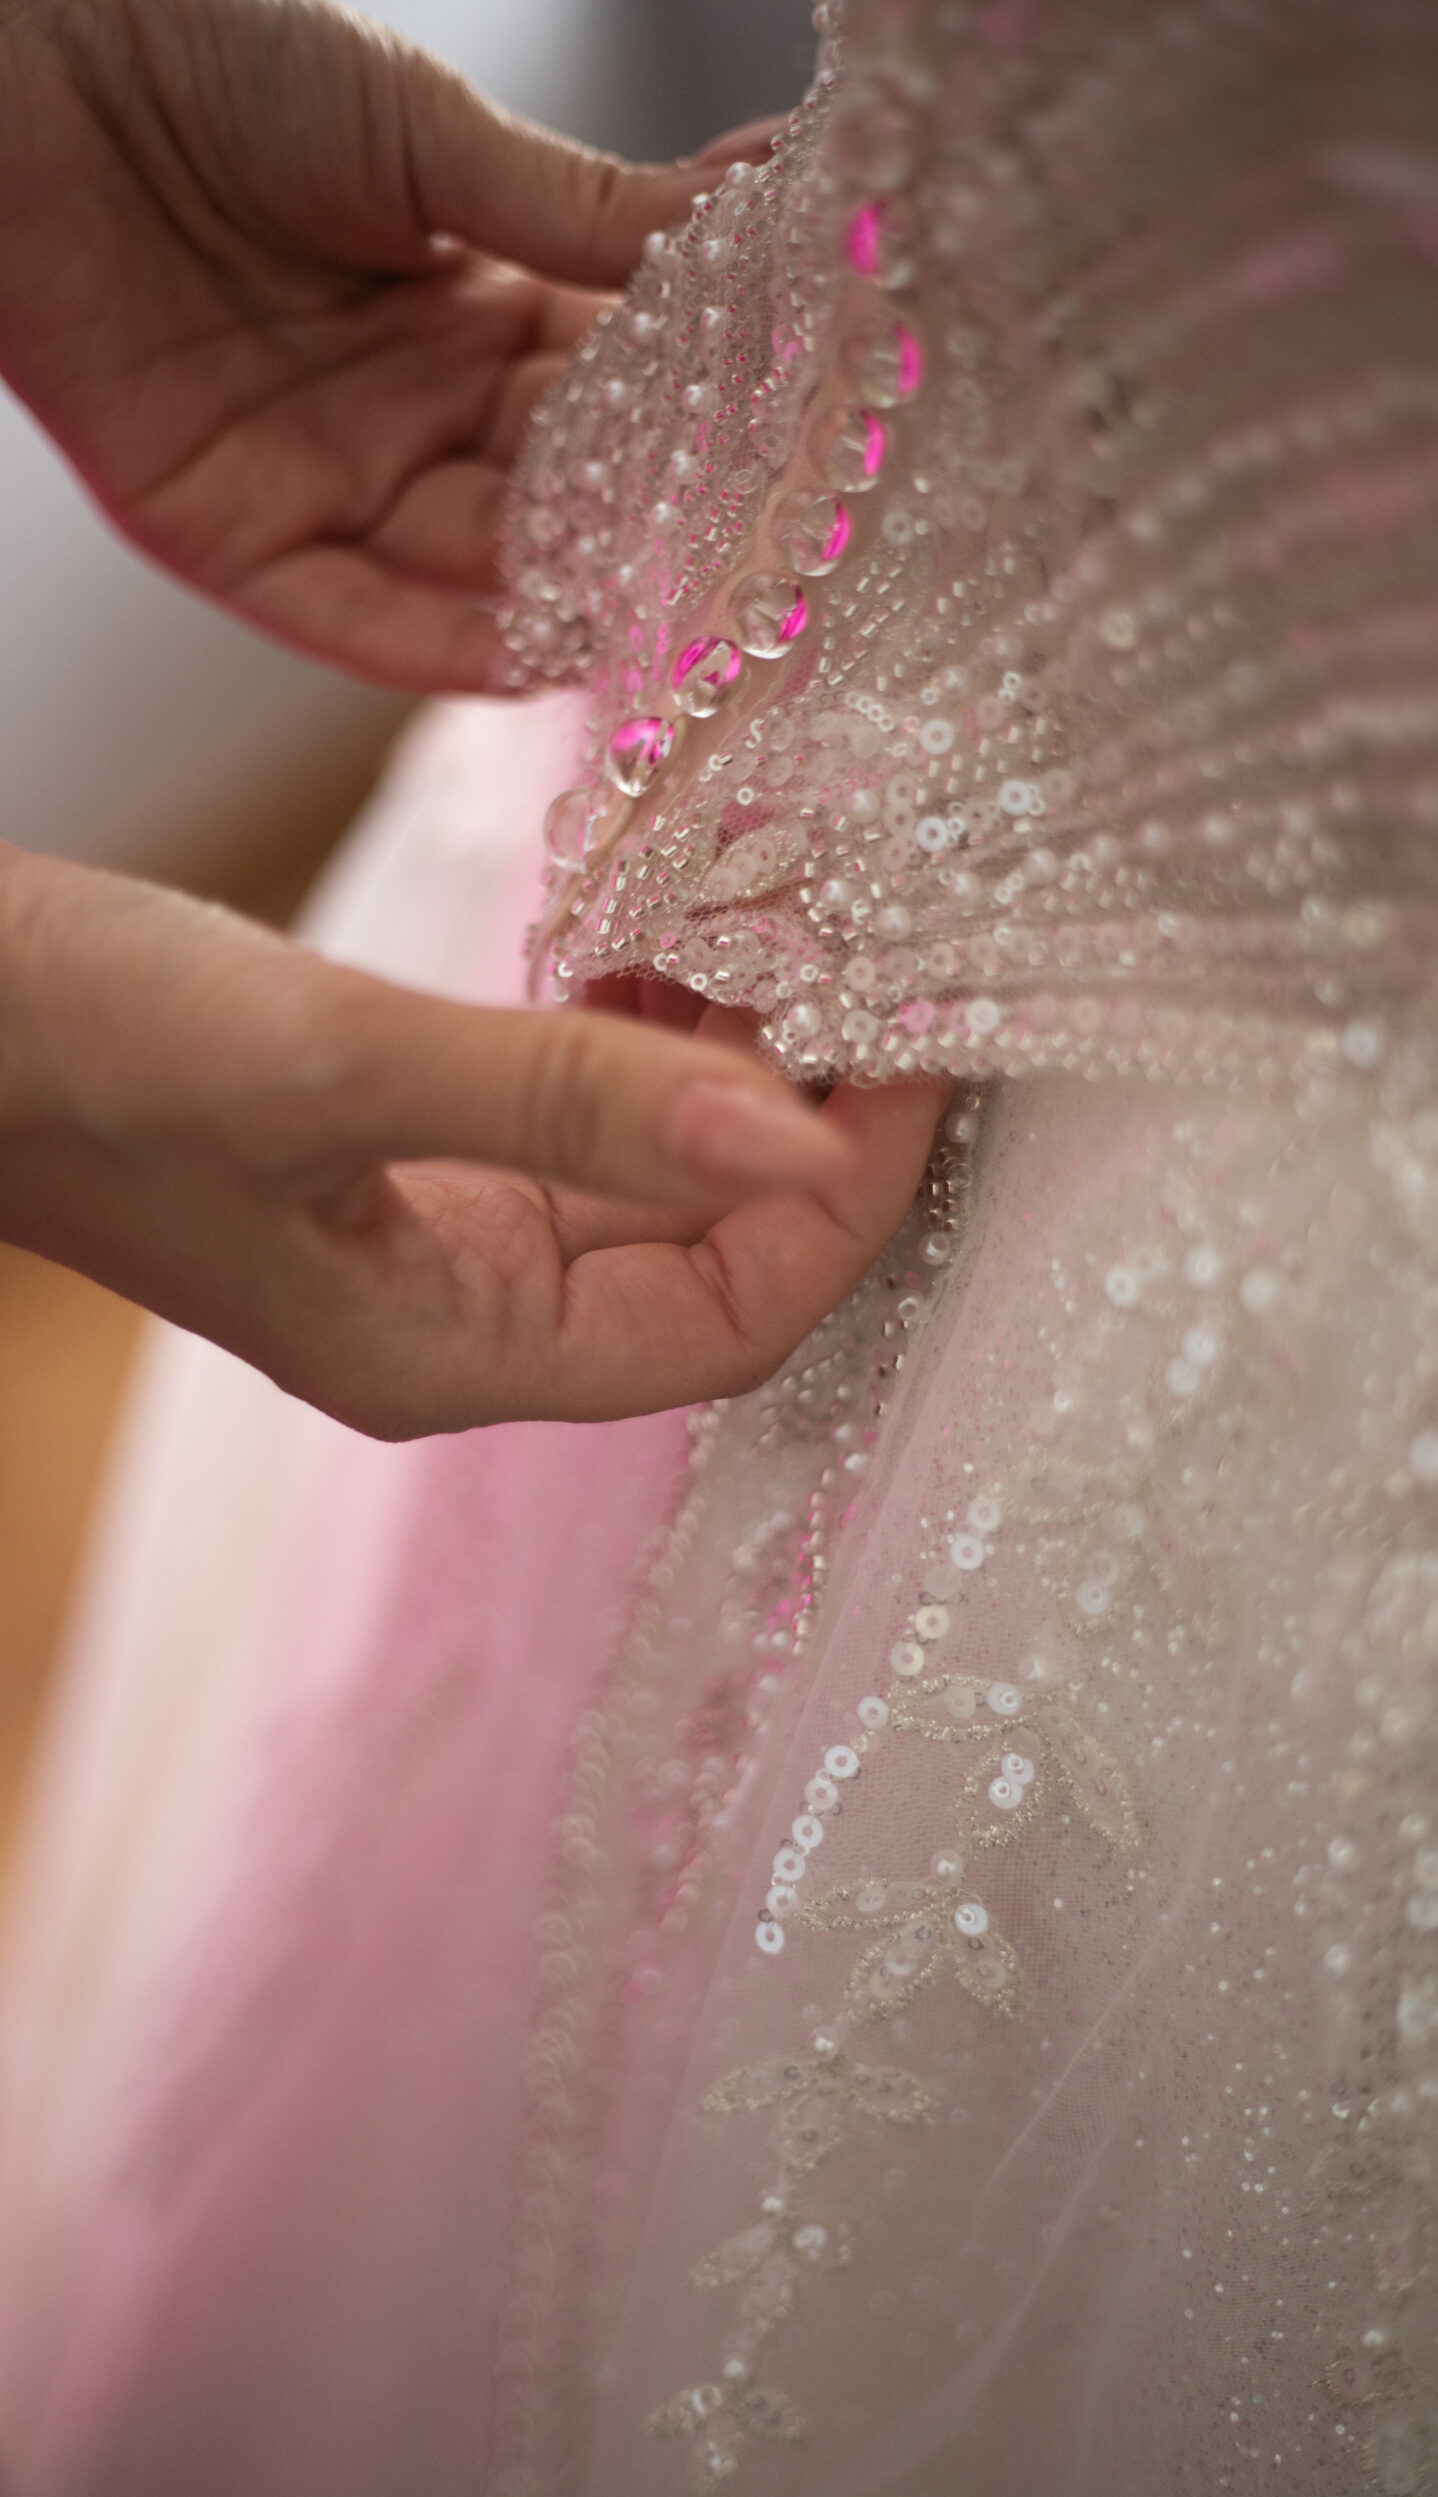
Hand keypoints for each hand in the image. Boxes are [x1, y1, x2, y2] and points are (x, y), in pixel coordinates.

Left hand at [0, 0, 708, 690]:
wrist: (36, 63)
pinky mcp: (233, 539)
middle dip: (651, 539)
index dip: (703, 429)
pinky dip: (440, 643)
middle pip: (559, 505)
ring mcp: (330, 482)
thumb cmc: (223, 55)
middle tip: (764, 568)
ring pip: (472, 575)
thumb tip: (775, 204)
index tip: (810, 453)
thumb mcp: (434, 138)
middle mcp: (416, 415)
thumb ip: (593, 216)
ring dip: (568, 601)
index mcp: (476, 313)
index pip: (618, 401)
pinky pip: (351, 619)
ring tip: (672, 619)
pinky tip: (536, 654)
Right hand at [0, 846, 946, 1436]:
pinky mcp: (407, 1158)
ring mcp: (434, 1242)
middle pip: (714, 1263)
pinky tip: (665, 949)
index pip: (734, 1319)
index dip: (845, 1199)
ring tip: (791, 939)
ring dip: (734, 1077)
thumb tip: (801, 1137)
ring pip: (653, 1186)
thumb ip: (570, 1099)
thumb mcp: (334, 1063)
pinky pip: (580, 1126)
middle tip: (884, 975)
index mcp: (455, 1354)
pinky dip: (643, 1044)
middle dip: (814, 1132)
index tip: (922, 1049)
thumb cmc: (82, 1046)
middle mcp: (464, 1322)